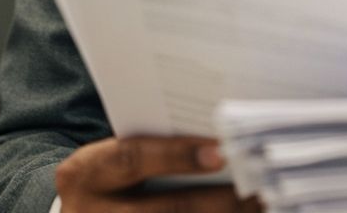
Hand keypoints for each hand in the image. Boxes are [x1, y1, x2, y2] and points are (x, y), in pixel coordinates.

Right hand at [55, 135, 261, 210]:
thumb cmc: (108, 177)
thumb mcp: (114, 156)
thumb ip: (155, 147)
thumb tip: (219, 140)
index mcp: (87, 173)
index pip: (134, 159)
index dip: (177, 155)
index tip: (220, 152)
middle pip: (164, 210)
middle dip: (217, 202)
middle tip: (258, 190)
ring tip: (258, 209)